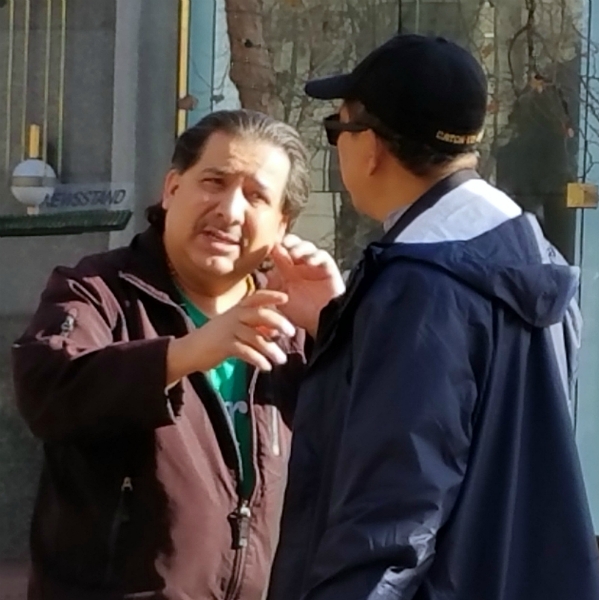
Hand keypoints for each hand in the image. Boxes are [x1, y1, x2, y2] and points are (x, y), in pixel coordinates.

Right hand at [167, 291, 295, 381]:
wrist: (189, 350)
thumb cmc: (216, 339)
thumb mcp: (234, 328)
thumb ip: (255, 328)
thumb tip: (276, 333)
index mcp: (237, 310)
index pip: (256, 298)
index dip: (271, 296)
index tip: (286, 298)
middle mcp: (233, 316)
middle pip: (260, 315)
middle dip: (278, 322)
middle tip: (292, 332)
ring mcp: (228, 330)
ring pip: (255, 337)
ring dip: (271, 349)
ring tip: (282, 359)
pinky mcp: (223, 345)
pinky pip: (246, 351)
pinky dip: (258, 360)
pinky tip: (266, 367)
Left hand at [267, 235, 344, 336]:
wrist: (321, 322)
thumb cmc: (300, 312)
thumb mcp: (281, 298)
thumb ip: (272, 284)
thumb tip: (261, 271)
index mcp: (287, 269)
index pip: (280, 251)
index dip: (274, 247)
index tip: (266, 247)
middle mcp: (300, 264)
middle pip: (294, 244)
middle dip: (288, 242)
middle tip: (282, 244)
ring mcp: (314, 265)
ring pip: (307, 247)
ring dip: (300, 247)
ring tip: (294, 254)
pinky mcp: (328, 268)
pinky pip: (323, 256)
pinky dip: (316, 256)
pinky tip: (310, 261)